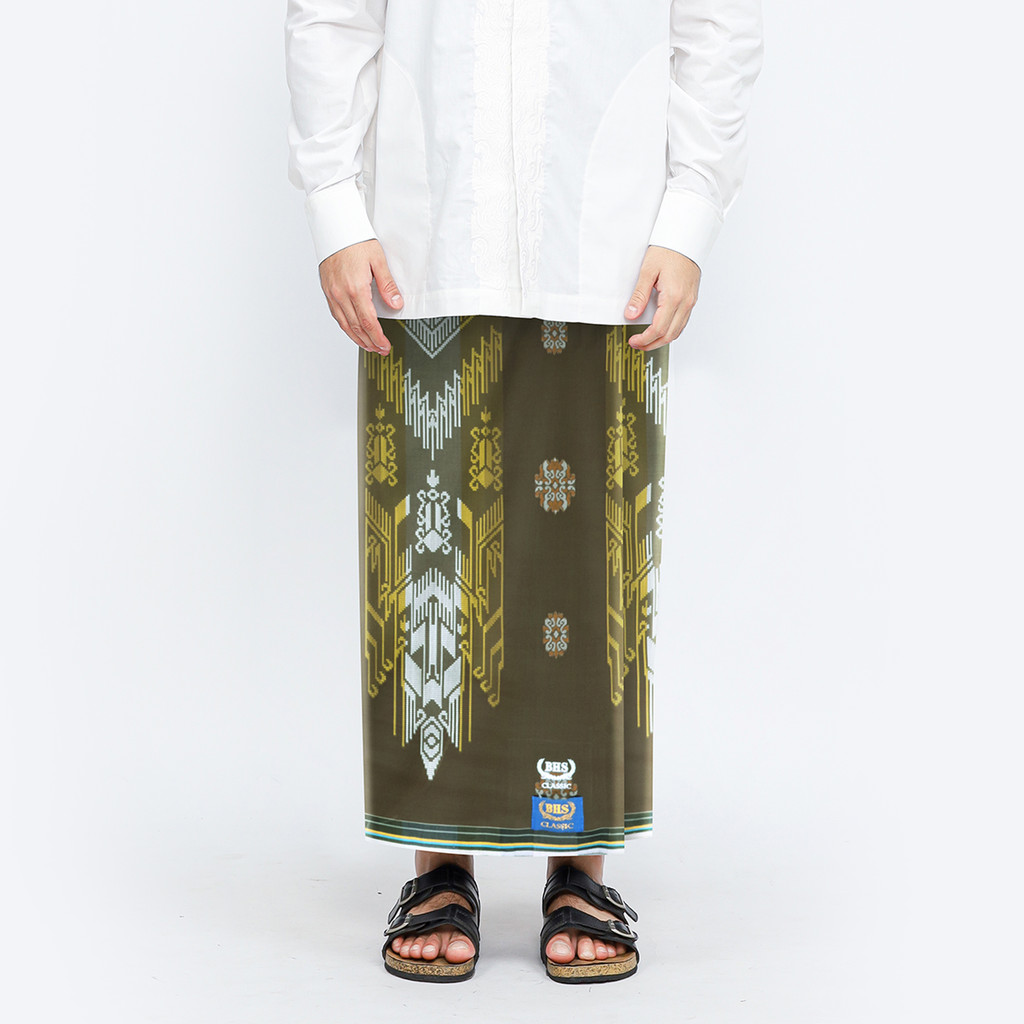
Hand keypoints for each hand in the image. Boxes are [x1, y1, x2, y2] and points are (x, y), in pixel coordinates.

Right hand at [318, 239, 403, 354]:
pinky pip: (336, 315)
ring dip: (357, 339)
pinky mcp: (327, 290)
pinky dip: (346, 327)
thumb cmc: (356, 240)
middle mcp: (341, 294)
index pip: (368, 322)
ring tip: (368, 346)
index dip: (377, 337)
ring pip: (344, 324)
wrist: (334, 227)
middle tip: (380, 350)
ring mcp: (332, 293)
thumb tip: (396, 304)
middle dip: (369, 342)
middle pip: (356, 327)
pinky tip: (353, 331)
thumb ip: (387, 285)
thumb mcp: (378, 260)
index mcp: (355, 288)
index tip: (385, 346)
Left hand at [623, 245, 700, 350]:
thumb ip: (639, 296)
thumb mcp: (647, 271)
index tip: (634, 341)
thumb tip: (631, 314)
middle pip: (670, 334)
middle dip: (652, 344)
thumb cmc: (668, 250)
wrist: (685, 238)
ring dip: (662, 340)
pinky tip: (661, 329)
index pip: (659, 328)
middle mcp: (685, 302)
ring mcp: (690, 301)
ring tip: (647, 341)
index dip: (645, 339)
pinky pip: (683, 322)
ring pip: (678, 331)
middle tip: (638, 345)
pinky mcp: (692, 299)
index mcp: (673, 296)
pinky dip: (671, 330)